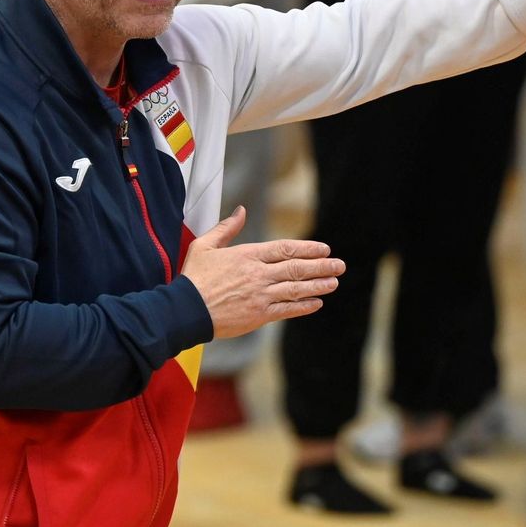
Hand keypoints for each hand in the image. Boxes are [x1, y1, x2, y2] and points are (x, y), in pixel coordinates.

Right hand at [180, 206, 344, 339]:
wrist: (186, 310)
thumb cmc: (194, 277)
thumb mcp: (205, 245)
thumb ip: (226, 228)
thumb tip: (241, 210)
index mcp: (248, 255)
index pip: (285, 249)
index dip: (307, 248)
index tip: (324, 248)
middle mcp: (258, 274)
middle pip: (296, 268)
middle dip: (321, 266)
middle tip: (339, 265)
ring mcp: (261, 295)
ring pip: (296, 289)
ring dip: (318, 285)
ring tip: (334, 282)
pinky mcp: (259, 315)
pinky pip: (287, 309)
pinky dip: (304, 306)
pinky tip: (317, 303)